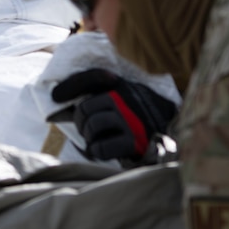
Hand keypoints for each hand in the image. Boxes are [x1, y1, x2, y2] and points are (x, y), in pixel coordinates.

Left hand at [50, 68, 177, 160]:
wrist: (174, 132)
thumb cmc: (138, 117)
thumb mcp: (123, 97)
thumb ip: (97, 93)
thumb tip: (55, 97)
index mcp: (121, 84)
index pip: (91, 77)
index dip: (69, 87)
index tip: (55, 97)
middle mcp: (125, 98)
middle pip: (85, 108)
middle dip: (81, 123)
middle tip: (87, 130)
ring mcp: (130, 119)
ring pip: (92, 126)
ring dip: (88, 138)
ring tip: (94, 141)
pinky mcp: (134, 141)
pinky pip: (101, 148)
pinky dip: (95, 152)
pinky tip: (98, 151)